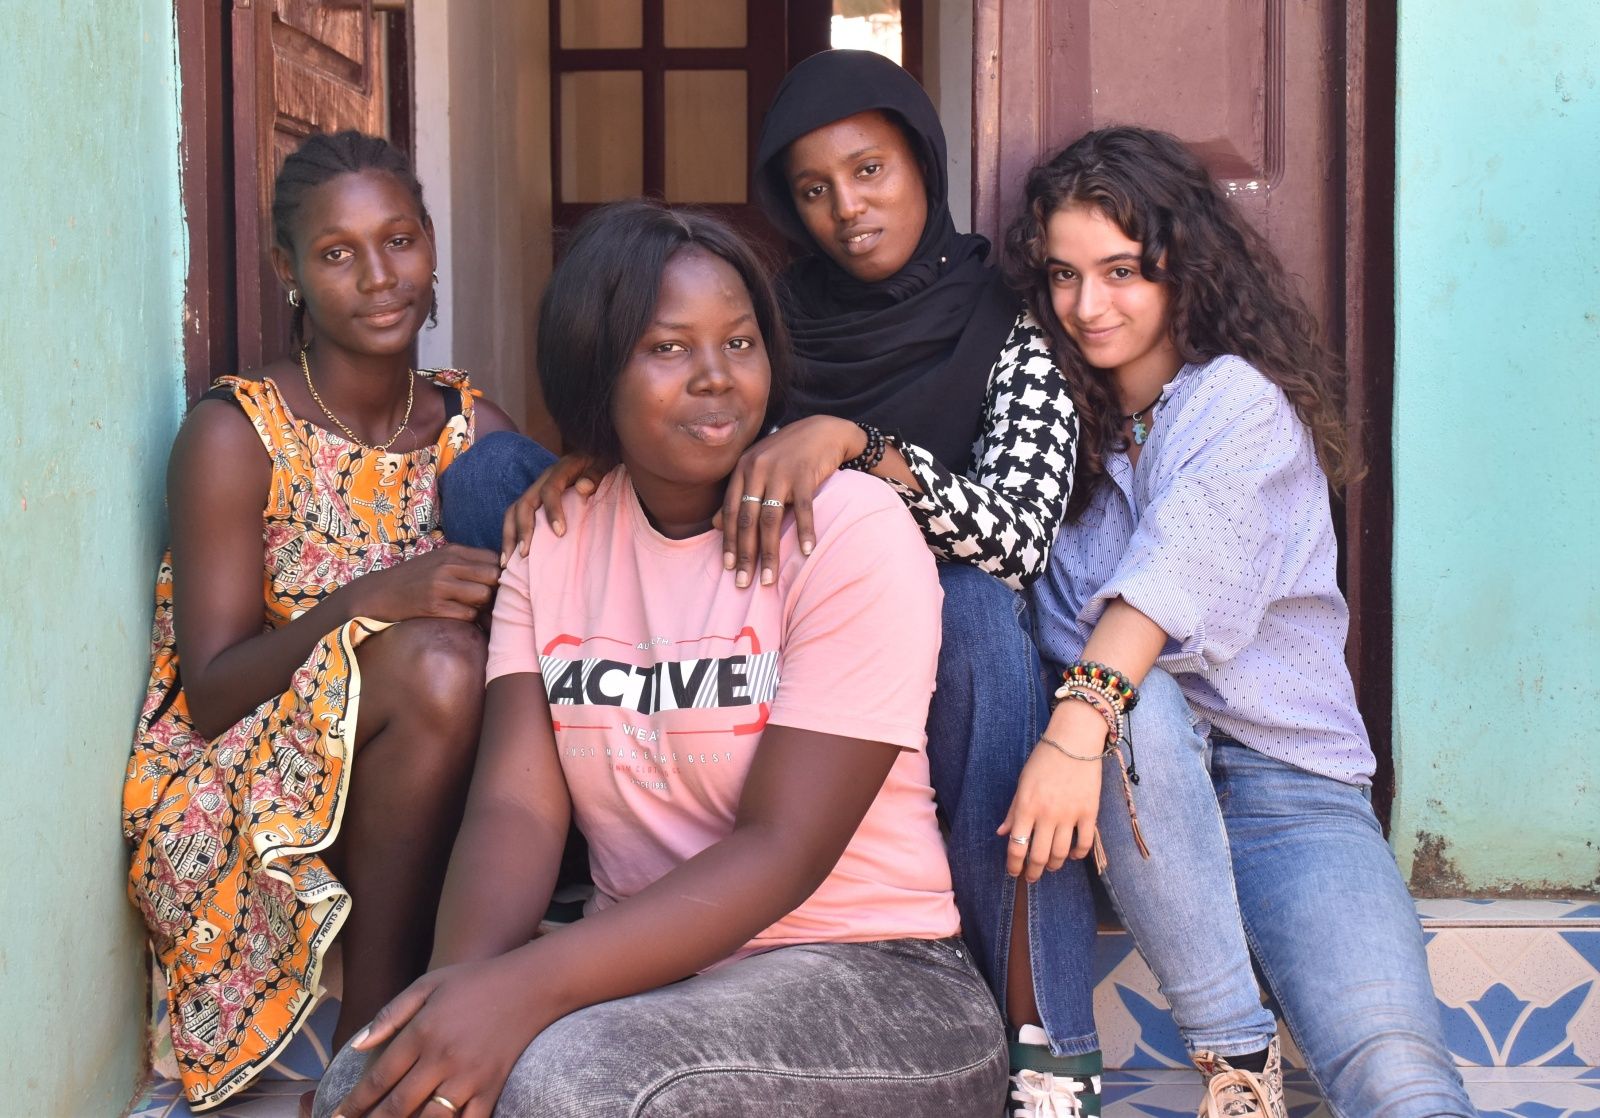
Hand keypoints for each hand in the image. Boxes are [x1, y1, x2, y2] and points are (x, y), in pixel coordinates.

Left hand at [332, 956, 550, 1117]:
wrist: (530, 985)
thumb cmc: (475, 981)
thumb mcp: (428, 984)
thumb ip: (391, 1014)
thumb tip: (357, 1046)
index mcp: (423, 1033)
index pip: (379, 1078)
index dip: (355, 1103)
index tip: (339, 1116)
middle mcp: (442, 1059)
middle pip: (398, 1106)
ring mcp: (469, 1077)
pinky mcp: (492, 1088)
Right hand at [347, 544, 500, 622]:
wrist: (380, 593)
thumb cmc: (416, 579)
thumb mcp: (441, 561)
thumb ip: (468, 563)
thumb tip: (503, 573)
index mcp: (453, 551)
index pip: (495, 558)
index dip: (500, 573)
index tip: (495, 585)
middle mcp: (448, 565)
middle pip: (494, 577)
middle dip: (495, 590)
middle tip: (487, 600)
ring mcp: (440, 586)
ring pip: (483, 596)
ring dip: (482, 606)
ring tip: (472, 608)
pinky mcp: (434, 606)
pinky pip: (468, 615)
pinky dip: (468, 618)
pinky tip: (457, 616)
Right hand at [500, 453, 605, 561]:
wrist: (595, 452)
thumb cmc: (601, 463)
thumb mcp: (604, 464)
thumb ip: (595, 475)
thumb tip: (583, 487)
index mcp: (561, 469)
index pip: (551, 490)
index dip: (553, 510)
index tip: (560, 533)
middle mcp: (543, 479)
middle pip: (524, 503)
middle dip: (523, 529)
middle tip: (525, 553)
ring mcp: (536, 490)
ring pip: (514, 511)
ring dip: (509, 536)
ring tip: (507, 561)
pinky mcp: (534, 500)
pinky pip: (516, 517)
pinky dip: (511, 536)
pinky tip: (509, 556)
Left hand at [716, 416, 862, 587]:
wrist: (823, 430)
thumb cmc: (788, 454)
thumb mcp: (759, 470)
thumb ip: (738, 495)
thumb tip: (716, 525)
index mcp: (743, 469)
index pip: (732, 512)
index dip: (729, 542)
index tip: (729, 568)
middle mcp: (757, 469)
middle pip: (748, 520)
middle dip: (745, 555)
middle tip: (744, 583)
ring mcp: (781, 471)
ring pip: (771, 520)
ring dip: (770, 553)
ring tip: (769, 578)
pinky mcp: (805, 473)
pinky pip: (803, 508)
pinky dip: (804, 531)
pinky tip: (806, 552)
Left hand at [997, 703, 1105, 881]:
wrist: (1074, 742)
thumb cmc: (1043, 760)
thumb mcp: (1023, 783)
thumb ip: (1014, 811)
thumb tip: (1002, 833)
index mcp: (1026, 806)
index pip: (1017, 846)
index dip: (1013, 864)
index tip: (1013, 872)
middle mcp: (1047, 814)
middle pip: (1038, 855)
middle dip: (1032, 872)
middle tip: (1031, 877)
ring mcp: (1070, 815)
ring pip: (1061, 853)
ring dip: (1053, 865)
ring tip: (1049, 866)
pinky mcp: (1089, 813)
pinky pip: (1085, 843)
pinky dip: (1078, 854)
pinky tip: (1073, 855)